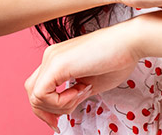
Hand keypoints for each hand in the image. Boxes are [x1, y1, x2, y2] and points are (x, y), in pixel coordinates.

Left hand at [24, 21, 139, 132]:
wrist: (130, 42)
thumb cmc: (118, 59)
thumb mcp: (90, 84)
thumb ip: (74, 95)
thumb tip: (64, 109)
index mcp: (58, 59)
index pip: (38, 87)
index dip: (47, 108)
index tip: (59, 120)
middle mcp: (51, 56)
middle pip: (31, 92)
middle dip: (47, 112)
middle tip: (65, 117)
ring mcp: (52, 58)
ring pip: (35, 96)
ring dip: (59, 106)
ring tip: (83, 94)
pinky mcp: (57, 63)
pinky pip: (42, 94)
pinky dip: (60, 102)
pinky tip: (80, 92)